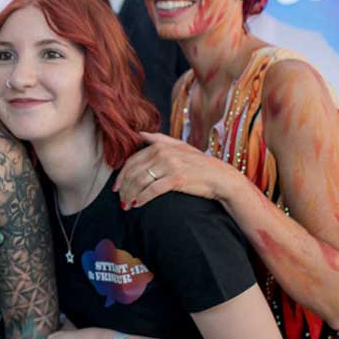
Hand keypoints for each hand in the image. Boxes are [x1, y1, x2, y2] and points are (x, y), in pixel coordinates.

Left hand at [113, 131, 233, 209]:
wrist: (221, 177)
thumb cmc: (200, 164)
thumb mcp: (180, 146)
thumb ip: (159, 139)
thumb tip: (140, 134)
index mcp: (160, 145)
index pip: (132, 161)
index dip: (121, 175)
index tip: (117, 187)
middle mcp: (162, 153)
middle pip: (133, 172)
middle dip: (123, 187)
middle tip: (120, 199)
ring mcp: (169, 165)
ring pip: (140, 181)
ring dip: (130, 195)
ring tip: (127, 204)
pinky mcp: (176, 178)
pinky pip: (152, 190)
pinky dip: (142, 198)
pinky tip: (137, 205)